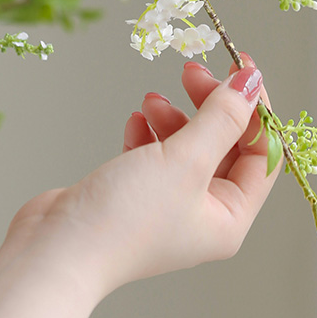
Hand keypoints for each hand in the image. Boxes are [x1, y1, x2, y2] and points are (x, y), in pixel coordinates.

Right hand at [0, 55, 279, 317]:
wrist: (54, 251)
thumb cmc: (125, 217)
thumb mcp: (186, 160)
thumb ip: (222, 118)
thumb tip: (251, 81)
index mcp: (230, 217)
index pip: (262, 153)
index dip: (256, 108)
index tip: (240, 66)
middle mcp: (205, 215)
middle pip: (225, 145)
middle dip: (210, 105)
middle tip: (190, 71)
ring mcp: (169, 205)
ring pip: (189, 145)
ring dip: (174, 116)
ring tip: (150, 100)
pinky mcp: (137, 196)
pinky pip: (156, 154)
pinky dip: (149, 133)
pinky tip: (134, 122)